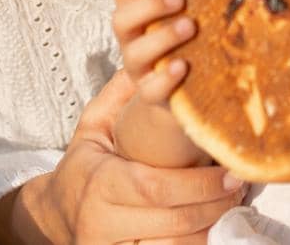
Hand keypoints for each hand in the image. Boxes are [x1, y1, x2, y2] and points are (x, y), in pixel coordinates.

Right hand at [34, 71, 244, 244]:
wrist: (51, 215)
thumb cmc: (80, 166)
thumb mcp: (91, 126)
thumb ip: (118, 96)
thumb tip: (150, 61)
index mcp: (100, 182)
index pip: (154, 187)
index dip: (198, 184)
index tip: (229, 171)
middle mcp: (103, 220)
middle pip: (171, 220)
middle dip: (212, 205)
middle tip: (238, 186)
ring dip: (208, 228)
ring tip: (230, 205)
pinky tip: (210, 228)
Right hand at [110, 0, 196, 106]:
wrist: (191, 88)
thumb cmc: (191, 35)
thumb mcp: (192, 3)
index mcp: (138, 9)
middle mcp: (133, 37)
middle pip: (121, 18)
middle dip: (149, 5)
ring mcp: (140, 67)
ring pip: (134, 53)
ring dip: (161, 37)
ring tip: (190, 26)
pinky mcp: (154, 94)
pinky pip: (150, 89)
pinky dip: (164, 78)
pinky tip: (183, 66)